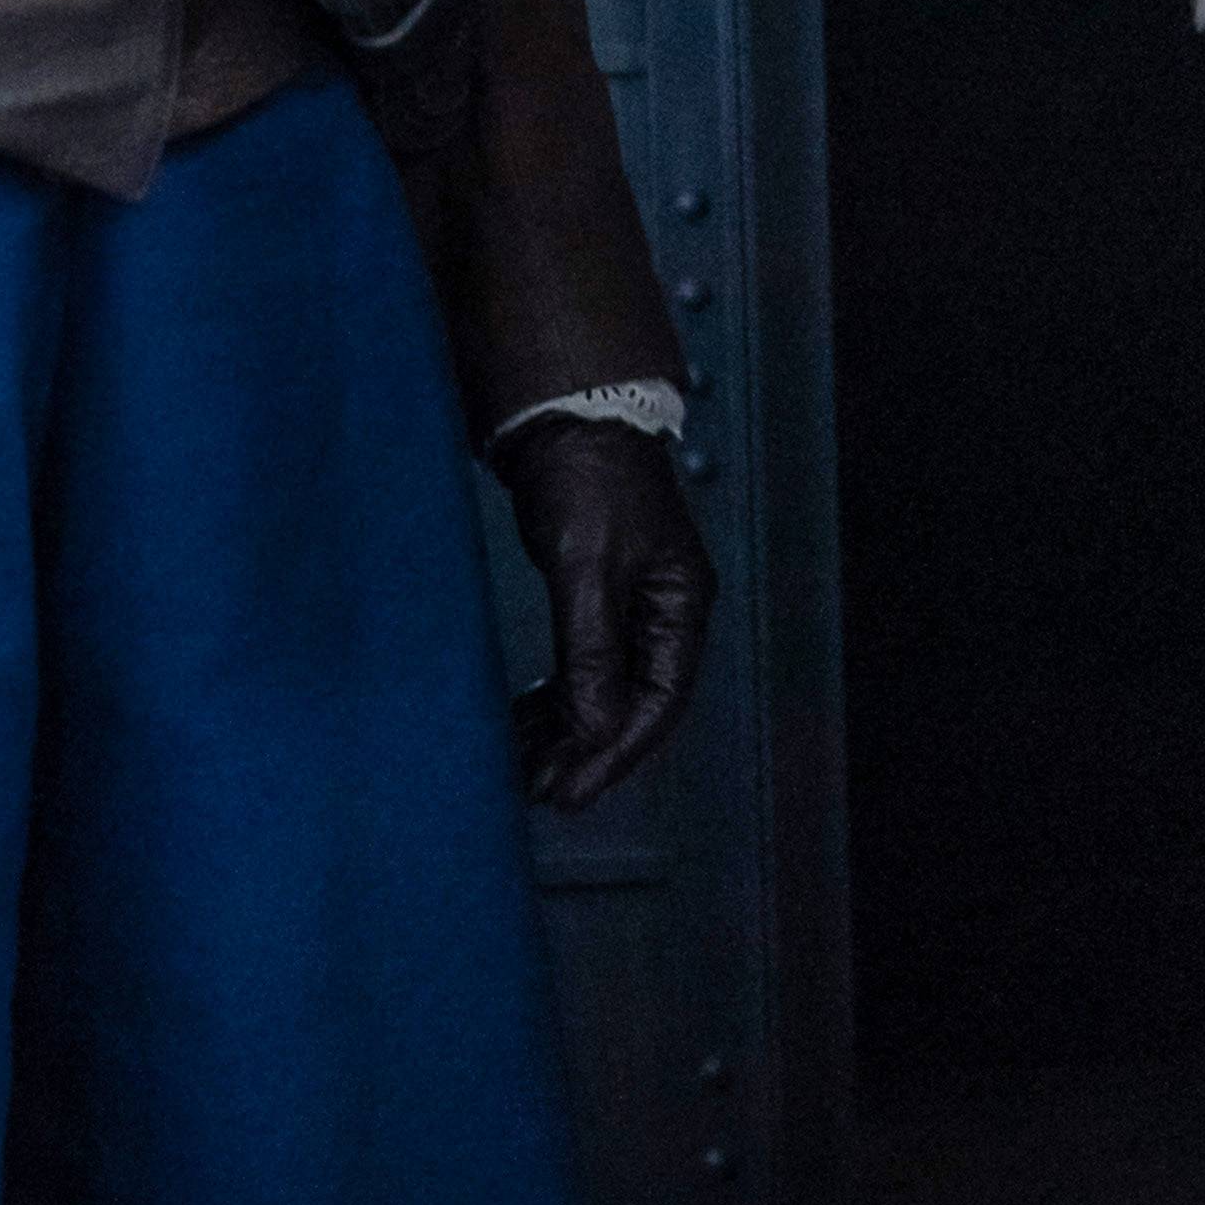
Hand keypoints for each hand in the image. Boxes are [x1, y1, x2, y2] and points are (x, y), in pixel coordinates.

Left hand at [503, 419, 714, 812]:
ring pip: (606, 688)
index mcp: (681, 604)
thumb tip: (591, 729)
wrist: (564, 412)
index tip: (569, 792)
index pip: (658, 702)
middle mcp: (665, 610)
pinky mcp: (599, 594)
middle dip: (587, 751)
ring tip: (523, 764)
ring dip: (567, 729)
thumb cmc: (587, 476)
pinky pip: (584, 665)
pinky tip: (524, 720)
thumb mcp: (586, 566)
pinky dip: (556, 697)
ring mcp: (633, 603)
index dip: (614, 754)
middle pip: (633, 703)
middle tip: (538, 790)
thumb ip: (590, 651)